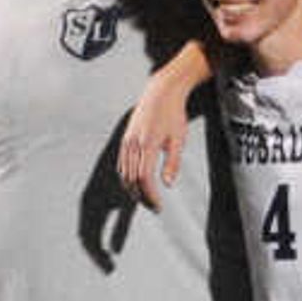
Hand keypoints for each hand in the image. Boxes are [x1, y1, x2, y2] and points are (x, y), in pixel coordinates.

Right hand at [117, 72, 195, 205]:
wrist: (160, 93)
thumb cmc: (174, 115)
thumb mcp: (179, 139)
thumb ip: (173, 163)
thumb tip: (167, 184)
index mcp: (148, 145)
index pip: (145, 178)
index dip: (150, 195)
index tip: (159, 206)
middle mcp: (133, 144)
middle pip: (132, 179)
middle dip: (142, 196)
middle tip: (154, 207)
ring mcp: (127, 142)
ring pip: (125, 173)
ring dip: (133, 189)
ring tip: (146, 199)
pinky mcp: (125, 139)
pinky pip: (123, 164)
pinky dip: (128, 178)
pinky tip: (137, 184)